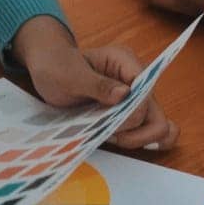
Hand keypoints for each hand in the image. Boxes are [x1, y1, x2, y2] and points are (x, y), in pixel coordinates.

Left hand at [12, 17, 179, 150]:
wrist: (47, 70)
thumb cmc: (57, 67)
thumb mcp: (71, 76)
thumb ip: (97, 85)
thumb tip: (125, 94)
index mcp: (125, 62)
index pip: (146, 92)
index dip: (133, 113)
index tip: (111, 123)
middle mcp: (136, 80)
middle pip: (156, 114)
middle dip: (138, 133)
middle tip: (110, 135)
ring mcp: (134, 98)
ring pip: (156, 126)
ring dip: (136, 139)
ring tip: (109, 136)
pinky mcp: (128, 113)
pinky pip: (147, 129)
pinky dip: (141, 140)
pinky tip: (124, 142)